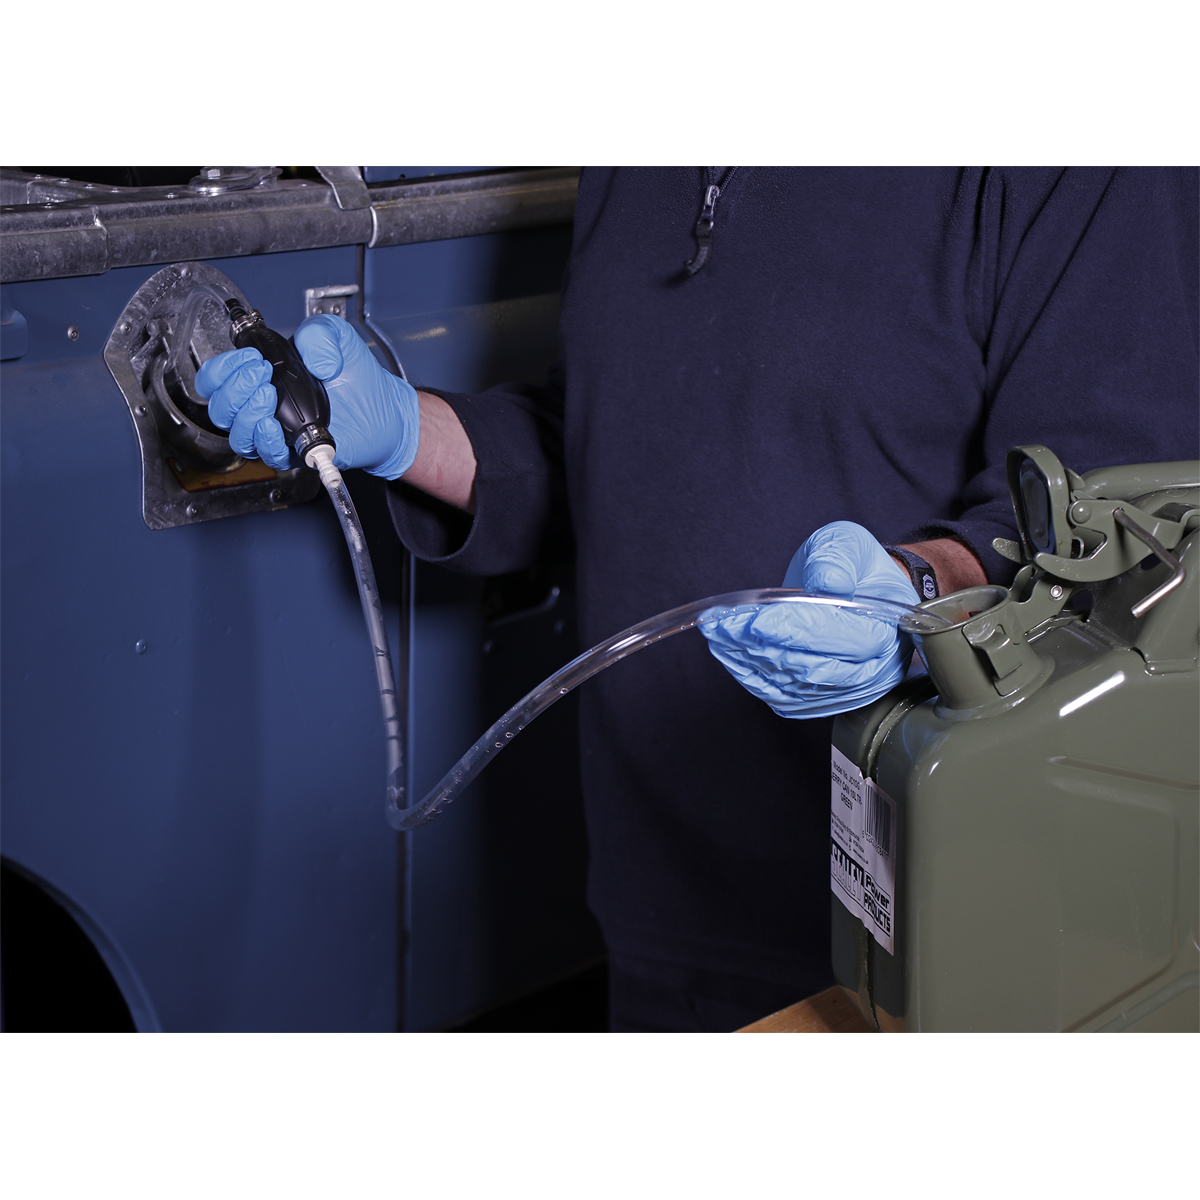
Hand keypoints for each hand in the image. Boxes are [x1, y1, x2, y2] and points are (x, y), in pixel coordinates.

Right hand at [196, 315, 419, 478]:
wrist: (385, 408)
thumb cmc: (357, 376)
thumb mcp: (338, 337)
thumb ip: (319, 333)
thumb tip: (310, 360)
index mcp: (262, 376)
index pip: (218, 378)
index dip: (224, 369)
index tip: (252, 358)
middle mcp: (263, 406)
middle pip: (221, 408)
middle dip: (234, 388)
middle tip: (262, 374)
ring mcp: (277, 431)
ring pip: (238, 434)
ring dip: (246, 414)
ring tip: (269, 397)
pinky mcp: (295, 452)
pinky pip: (267, 454)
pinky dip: (266, 441)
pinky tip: (275, 426)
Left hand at [700, 522, 919, 717]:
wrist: (856, 592)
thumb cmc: (855, 568)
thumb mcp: (849, 545)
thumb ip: (838, 560)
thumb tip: (828, 584)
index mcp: (888, 630)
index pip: (844, 639)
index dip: (799, 630)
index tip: (759, 620)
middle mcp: (873, 670)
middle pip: (814, 668)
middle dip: (764, 646)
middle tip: (725, 625)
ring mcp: (846, 691)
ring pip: (793, 686)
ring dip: (750, 661)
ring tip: (720, 634)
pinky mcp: (819, 701)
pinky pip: (781, 697)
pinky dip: (751, 676)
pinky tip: (728, 654)